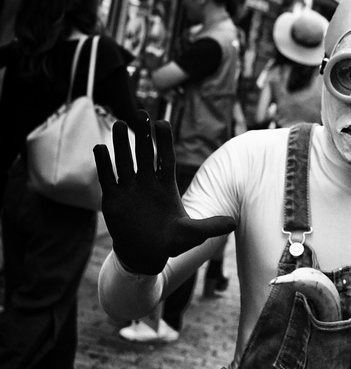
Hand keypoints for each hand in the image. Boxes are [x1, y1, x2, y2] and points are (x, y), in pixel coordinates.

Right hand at [94, 111, 236, 274]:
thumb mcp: (192, 234)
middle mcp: (147, 183)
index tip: (162, 123)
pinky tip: (99, 148)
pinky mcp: (113, 199)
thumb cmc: (171, 242)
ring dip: (121, 144)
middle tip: (140, 113)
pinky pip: (107, 178)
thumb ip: (210, 226)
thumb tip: (234, 223)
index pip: (166, 159)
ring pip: (125, 161)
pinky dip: (104, 164)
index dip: (164, 142)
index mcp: (166, 186)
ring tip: (120, 124)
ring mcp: (130, 189)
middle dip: (143, 135)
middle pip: (145, 154)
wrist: (145, 255)